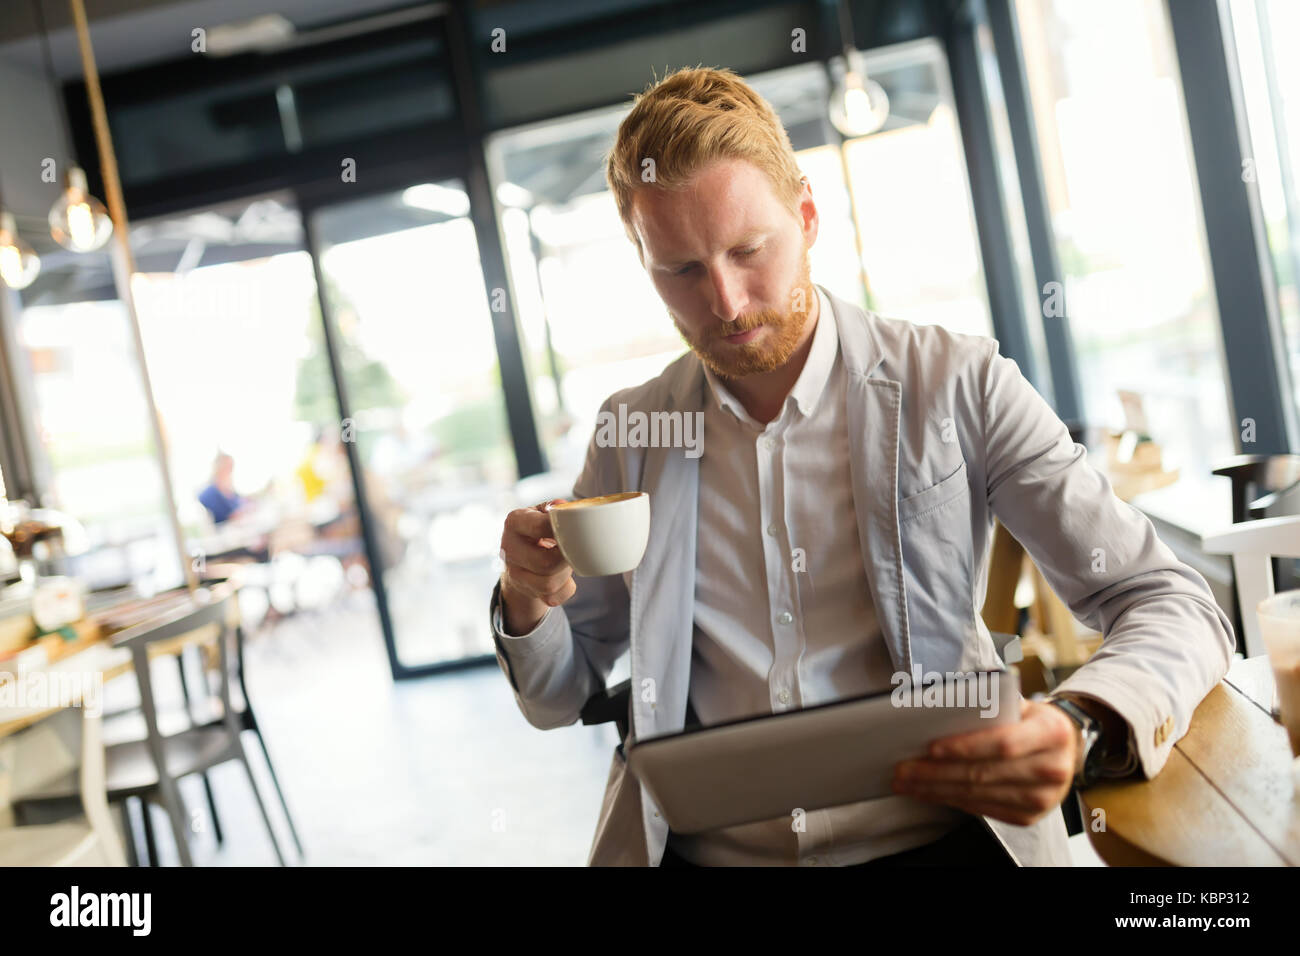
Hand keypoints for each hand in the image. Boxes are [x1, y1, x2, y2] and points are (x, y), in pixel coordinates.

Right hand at [498, 499, 575, 633]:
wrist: (521, 553)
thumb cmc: (539, 528)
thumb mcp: (543, 511)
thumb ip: (557, 507)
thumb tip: (567, 509)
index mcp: (514, 522)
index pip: (541, 527)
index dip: (563, 530)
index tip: (575, 529)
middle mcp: (508, 548)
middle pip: (545, 563)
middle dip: (566, 558)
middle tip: (574, 550)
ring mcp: (513, 573)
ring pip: (548, 585)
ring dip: (565, 575)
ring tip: (566, 562)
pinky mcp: (524, 590)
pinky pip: (552, 599)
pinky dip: (565, 590)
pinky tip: (564, 577)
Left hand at [890, 698, 1077, 826]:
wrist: (1066, 749)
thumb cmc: (1030, 720)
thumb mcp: (1019, 704)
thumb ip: (990, 704)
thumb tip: (940, 708)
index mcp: (1051, 733)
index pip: (1003, 743)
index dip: (965, 747)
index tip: (930, 748)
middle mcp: (1052, 769)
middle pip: (984, 774)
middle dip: (936, 773)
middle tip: (903, 769)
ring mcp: (1042, 799)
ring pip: (978, 795)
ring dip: (935, 790)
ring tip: (906, 782)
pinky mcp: (1029, 817)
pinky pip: (982, 809)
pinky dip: (951, 800)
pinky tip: (928, 792)